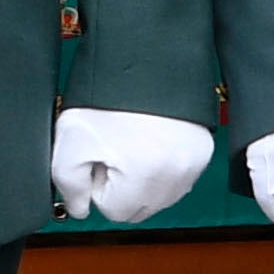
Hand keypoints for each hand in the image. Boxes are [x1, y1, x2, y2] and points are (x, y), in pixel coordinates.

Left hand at [49, 111, 213, 224]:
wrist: (144, 62)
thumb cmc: (108, 98)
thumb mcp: (71, 142)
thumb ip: (69, 186)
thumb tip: (80, 210)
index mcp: (145, 177)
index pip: (114, 211)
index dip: (99, 185)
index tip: (99, 156)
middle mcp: (177, 176)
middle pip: (140, 208)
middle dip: (122, 187)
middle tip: (114, 150)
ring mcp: (195, 165)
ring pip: (161, 197)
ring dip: (143, 181)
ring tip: (133, 144)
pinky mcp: (204, 152)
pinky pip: (179, 179)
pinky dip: (163, 168)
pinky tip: (151, 143)